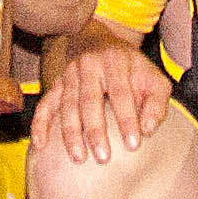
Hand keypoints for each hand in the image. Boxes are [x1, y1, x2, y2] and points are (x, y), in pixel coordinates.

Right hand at [39, 38, 171, 165]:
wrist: (97, 40)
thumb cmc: (132, 69)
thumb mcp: (153, 78)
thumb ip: (157, 103)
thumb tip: (147, 130)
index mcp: (115, 61)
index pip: (121, 92)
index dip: (127, 119)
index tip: (133, 144)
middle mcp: (89, 65)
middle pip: (89, 100)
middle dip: (95, 130)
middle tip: (103, 158)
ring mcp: (69, 74)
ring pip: (67, 105)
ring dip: (71, 133)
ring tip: (79, 158)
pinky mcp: (56, 83)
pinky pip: (45, 104)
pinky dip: (40, 124)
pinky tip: (40, 145)